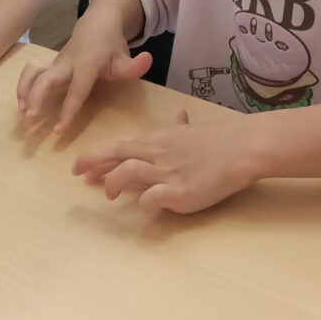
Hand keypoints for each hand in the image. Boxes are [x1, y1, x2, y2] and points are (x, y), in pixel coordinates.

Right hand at [17, 13, 151, 135]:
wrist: (97, 24)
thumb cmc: (111, 46)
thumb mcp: (125, 57)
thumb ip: (135, 65)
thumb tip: (148, 59)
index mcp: (86, 65)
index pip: (76, 90)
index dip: (67, 110)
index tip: (58, 130)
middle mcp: (67, 64)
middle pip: (47, 79)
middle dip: (37, 98)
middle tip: (32, 120)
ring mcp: (56, 63)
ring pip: (34, 73)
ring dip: (25, 92)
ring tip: (23, 115)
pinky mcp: (49, 64)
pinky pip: (31, 72)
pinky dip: (23, 86)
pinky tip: (21, 104)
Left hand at [73, 111, 258, 213]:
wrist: (243, 147)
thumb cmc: (220, 138)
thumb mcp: (194, 129)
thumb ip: (180, 126)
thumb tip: (179, 115)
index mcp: (158, 141)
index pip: (119, 146)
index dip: (97, 155)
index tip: (79, 164)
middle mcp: (158, 156)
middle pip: (116, 155)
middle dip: (92, 163)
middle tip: (76, 173)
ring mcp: (168, 174)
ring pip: (129, 172)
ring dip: (113, 182)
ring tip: (108, 194)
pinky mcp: (182, 192)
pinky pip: (154, 196)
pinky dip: (144, 200)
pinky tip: (143, 204)